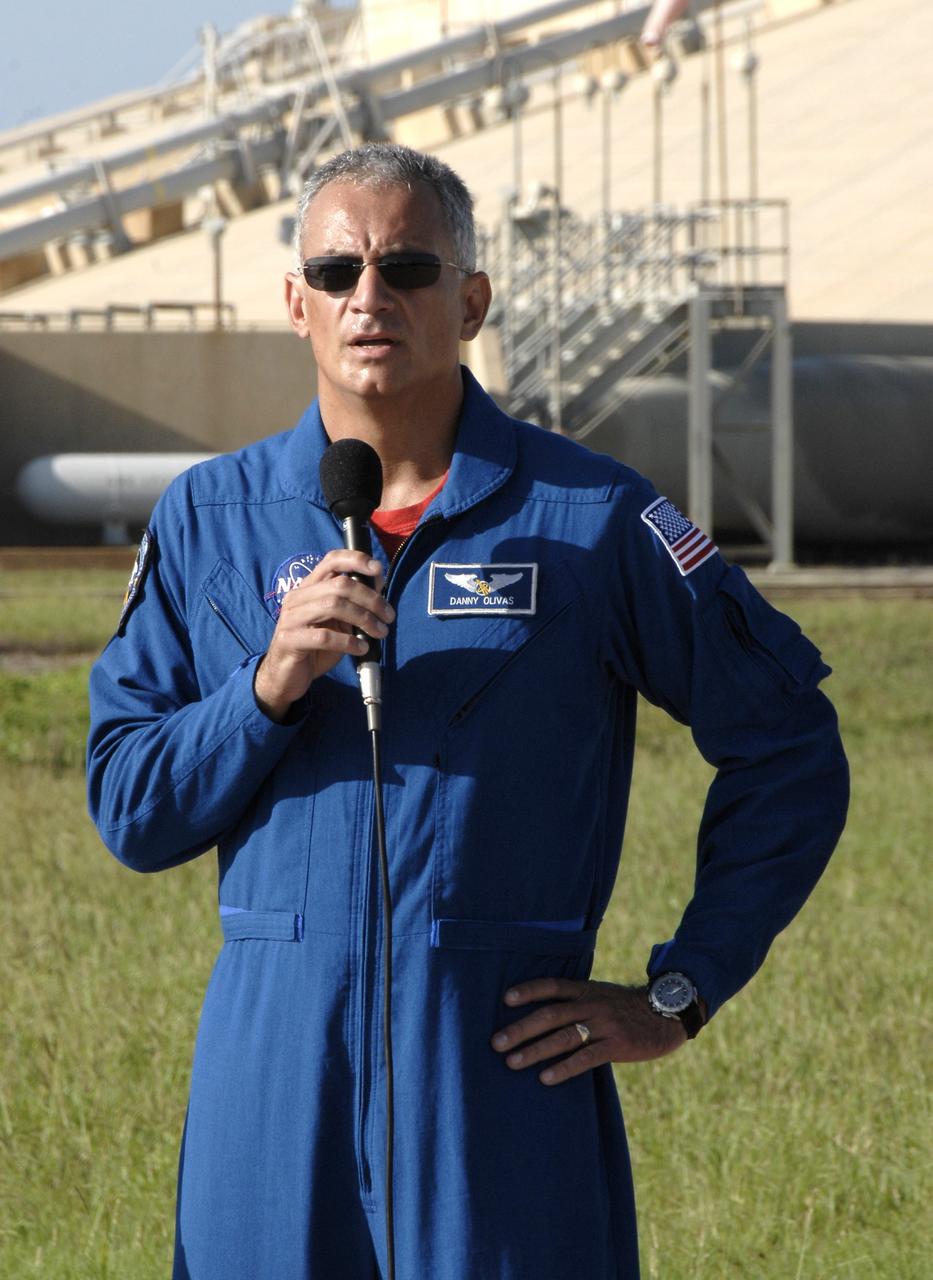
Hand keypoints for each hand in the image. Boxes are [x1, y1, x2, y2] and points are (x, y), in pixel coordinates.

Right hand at [254, 549, 393, 721]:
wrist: (285, 677)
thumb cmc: (314, 648)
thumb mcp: (337, 623)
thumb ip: (353, 604)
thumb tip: (379, 585)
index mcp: (309, 588)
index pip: (331, 561)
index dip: (356, 560)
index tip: (378, 569)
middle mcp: (297, 598)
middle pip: (339, 585)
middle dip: (370, 599)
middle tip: (388, 616)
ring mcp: (290, 618)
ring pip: (332, 605)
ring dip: (364, 619)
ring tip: (380, 633)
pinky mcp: (288, 640)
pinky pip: (324, 637)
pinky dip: (348, 642)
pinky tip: (361, 648)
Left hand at [491, 978, 686, 1085]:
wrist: (667, 1014)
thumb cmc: (628, 1009)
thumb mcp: (603, 996)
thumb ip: (579, 1002)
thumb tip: (546, 1016)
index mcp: (587, 990)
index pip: (552, 986)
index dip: (529, 991)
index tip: (505, 1000)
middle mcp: (592, 1004)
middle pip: (551, 1014)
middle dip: (521, 1028)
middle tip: (496, 1042)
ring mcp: (604, 1024)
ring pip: (564, 1037)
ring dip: (535, 1050)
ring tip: (512, 1062)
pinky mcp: (617, 1045)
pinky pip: (586, 1058)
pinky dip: (564, 1068)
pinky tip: (546, 1078)